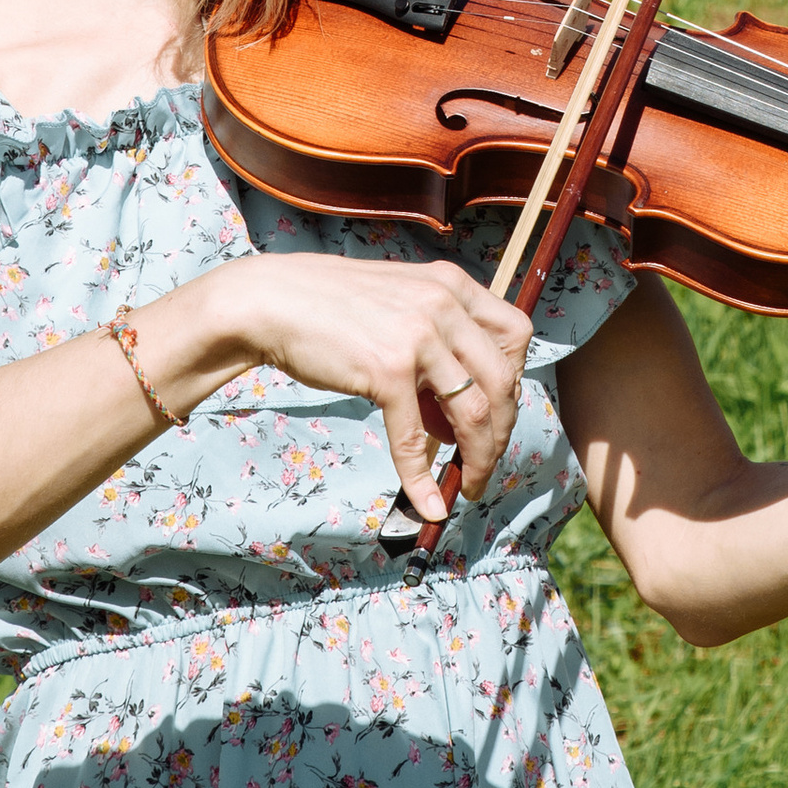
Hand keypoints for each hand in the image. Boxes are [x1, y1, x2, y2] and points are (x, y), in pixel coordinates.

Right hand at [227, 253, 532, 528]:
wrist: (272, 302)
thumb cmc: (332, 308)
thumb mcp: (400, 307)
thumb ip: (435, 347)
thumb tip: (455, 420)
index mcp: (451, 284)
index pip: (515, 334)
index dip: (514, 379)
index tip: (498, 411)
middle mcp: (443, 304)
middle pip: (502, 381)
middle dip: (501, 432)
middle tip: (485, 462)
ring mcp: (418, 336)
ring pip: (473, 412)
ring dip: (478, 459)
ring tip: (469, 485)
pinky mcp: (387, 370)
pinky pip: (415, 438)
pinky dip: (423, 480)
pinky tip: (427, 503)